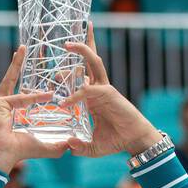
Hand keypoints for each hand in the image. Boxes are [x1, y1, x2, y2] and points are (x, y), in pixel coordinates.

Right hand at [0, 46, 70, 174]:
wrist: (3, 156)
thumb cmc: (19, 152)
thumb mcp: (42, 146)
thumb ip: (56, 146)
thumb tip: (70, 147)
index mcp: (12, 112)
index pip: (23, 93)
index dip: (32, 85)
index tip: (38, 74)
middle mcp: (3, 105)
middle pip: (14, 80)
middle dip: (17, 63)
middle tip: (24, 48)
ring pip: (13, 83)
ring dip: (17, 64)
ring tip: (23, 48)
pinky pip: (19, 98)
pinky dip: (31, 97)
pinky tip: (45, 94)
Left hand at [60, 25, 160, 157]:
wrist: (134, 141)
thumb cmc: (116, 141)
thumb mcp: (92, 146)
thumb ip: (79, 146)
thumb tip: (69, 147)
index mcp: (93, 98)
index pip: (81, 79)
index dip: (68, 75)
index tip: (54, 75)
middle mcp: (98, 89)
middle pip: (90, 63)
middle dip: (81, 48)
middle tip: (66, 41)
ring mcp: (104, 89)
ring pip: (93, 64)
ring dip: (82, 51)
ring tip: (68, 44)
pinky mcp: (109, 94)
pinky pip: (88, 90)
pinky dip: (75, 95)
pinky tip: (65, 103)